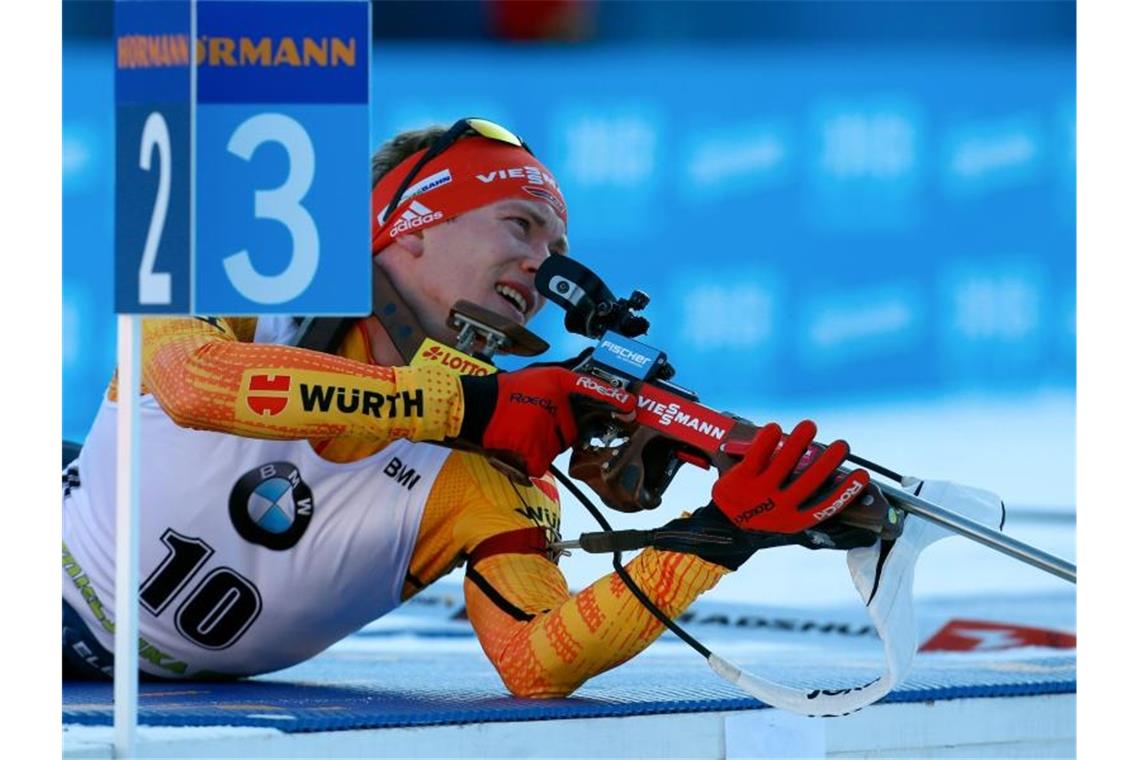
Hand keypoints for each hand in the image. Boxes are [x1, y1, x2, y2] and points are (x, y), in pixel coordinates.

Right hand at [457, 367, 635, 476]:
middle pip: (571, 429)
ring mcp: (547, 432)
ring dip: (541, 442)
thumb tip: (586, 391)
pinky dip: (528, 458)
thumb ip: (562, 386)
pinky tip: (514, 444)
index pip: (592, 390)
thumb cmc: (502, 394)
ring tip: (517, 430)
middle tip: (530, 420)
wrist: (472, 409)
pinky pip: (541, 461)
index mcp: (558, 384)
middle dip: (556, 428)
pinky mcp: (536, 456)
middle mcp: (557, 407)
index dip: (613, 399)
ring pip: (556, 446)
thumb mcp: (536, 378)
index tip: (632, 406)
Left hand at [712, 420, 868, 532]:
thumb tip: (840, 480)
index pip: (824, 508)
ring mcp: (757, 494)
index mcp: (793, 521)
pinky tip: (776, 427)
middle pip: (808, 483)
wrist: (724, 517)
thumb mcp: (785, 513)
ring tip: (810, 425)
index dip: (845, 493)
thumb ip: (806, 500)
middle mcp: (777, 509)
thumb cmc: (764, 509)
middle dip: (828, 462)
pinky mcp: (740, 479)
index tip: (862, 474)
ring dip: (799, 442)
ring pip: (782, 464)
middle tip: (843, 445)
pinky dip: (766, 441)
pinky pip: (756, 456)